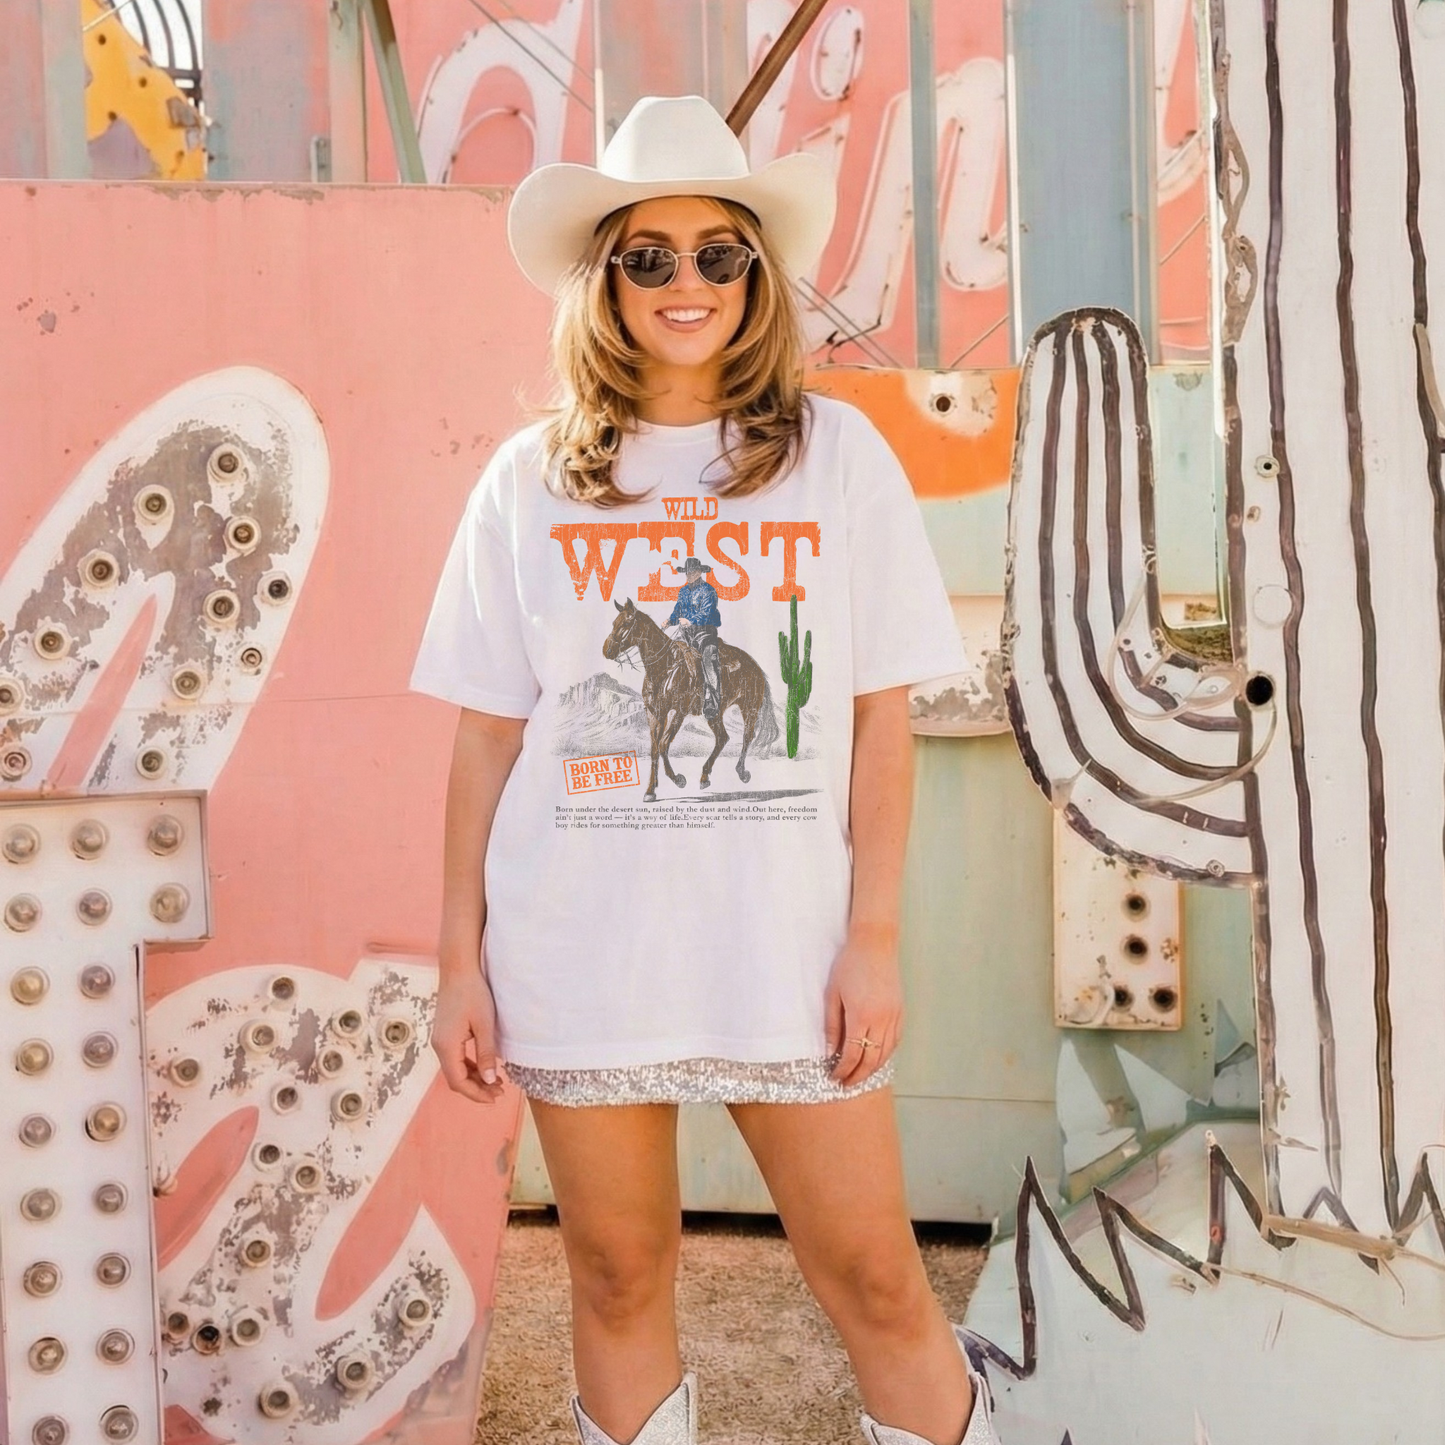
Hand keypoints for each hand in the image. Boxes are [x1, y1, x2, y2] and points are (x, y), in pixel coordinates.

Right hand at [431, 958, 507, 1103]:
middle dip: (477, 1089)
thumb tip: (489, 1080)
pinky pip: (455, 1058)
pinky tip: (485, 1067)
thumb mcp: (485, 1024)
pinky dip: (470, 1067)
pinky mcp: (445, 1033)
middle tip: (500, 1093)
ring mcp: (440, 1040)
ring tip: (497, 1083)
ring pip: (455, 1069)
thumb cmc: (473, 993)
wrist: (458, 969)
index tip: (495, 1098)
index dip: (476, 1094)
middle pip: (455, 1079)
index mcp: (447, 1046)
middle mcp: (439, 1046)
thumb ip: (486, 1054)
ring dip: (475, 1078)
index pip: (458, 1082)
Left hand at [825, 924, 902, 1085]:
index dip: (843, 1070)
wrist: (875, 944)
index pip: (853, 1055)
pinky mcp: (900, 1011)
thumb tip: (831, 1052)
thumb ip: (832, 1026)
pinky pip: (895, 1041)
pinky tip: (877, 1058)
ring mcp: (893, 1016)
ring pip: (886, 1054)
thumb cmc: (849, 965)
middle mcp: (881, 1021)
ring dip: (873, 1069)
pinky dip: (885, 1054)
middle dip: (858, 1076)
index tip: (834, 1077)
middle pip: (871, 1060)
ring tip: (860, 1076)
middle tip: (846, 1085)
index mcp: (861, 1017)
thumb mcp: (832, 994)